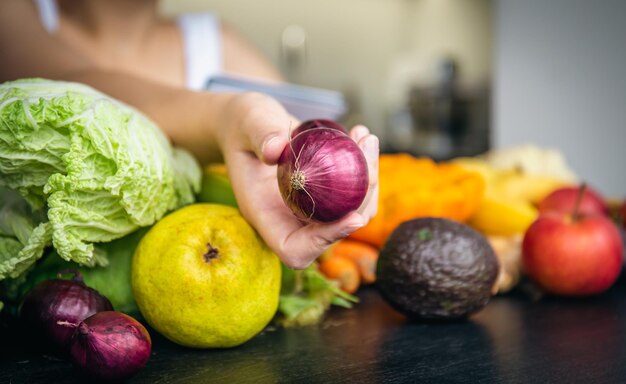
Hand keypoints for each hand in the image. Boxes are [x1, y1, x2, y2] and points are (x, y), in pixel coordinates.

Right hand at [218, 92, 378, 268]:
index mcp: (265, 215)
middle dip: (361, 201)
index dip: (325, 241)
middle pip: (334, 232)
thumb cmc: (242, 124)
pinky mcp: (324, 192)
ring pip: (350, 213)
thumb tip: (276, 148)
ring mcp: (309, 206)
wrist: (249, 122)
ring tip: (366, 140)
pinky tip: (361, 136)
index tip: (352, 216)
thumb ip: (260, 135)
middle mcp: (290, 217)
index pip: (295, 249)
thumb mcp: (248, 122)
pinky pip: (353, 192)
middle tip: (366, 157)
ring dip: (369, 182)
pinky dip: (364, 168)